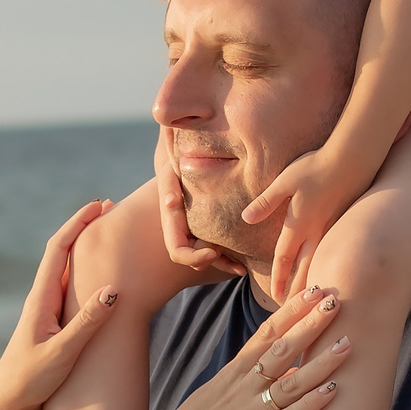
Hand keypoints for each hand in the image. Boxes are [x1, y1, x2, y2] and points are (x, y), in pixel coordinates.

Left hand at [0, 202, 119, 409]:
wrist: (7, 402)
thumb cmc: (30, 379)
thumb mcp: (62, 352)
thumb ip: (87, 322)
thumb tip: (112, 289)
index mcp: (41, 297)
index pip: (59, 248)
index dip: (78, 223)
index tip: (99, 205)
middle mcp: (42, 297)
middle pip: (63, 251)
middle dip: (85, 227)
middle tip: (110, 209)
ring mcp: (47, 309)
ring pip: (67, 268)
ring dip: (86, 247)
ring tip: (109, 234)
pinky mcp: (52, 323)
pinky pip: (70, 287)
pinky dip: (86, 271)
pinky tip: (100, 275)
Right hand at [120, 287, 348, 409]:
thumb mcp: (212, 400)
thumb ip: (242, 385)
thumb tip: (275, 371)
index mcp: (229, 376)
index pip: (264, 335)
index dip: (290, 312)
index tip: (313, 292)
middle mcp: (238, 389)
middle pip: (280, 350)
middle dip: (310, 324)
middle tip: (337, 300)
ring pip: (289, 382)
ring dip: (320, 362)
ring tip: (347, 343)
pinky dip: (310, 404)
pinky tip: (333, 390)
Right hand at [153, 129, 230, 270]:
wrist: (188, 144)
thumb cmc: (179, 153)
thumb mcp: (171, 164)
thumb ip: (168, 181)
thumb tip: (170, 203)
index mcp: (171, 217)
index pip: (177, 250)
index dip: (193, 257)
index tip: (213, 251)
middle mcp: (181, 226)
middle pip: (191, 258)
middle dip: (210, 261)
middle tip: (232, 260)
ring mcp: (195, 225)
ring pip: (205, 256)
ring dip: (222, 262)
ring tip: (240, 264)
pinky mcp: (209, 221)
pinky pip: (216, 247)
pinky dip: (228, 257)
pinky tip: (242, 261)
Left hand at [239, 144, 375, 300]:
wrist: (354, 157)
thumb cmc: (316, 166)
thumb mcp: (284, 181)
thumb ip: (266, 202)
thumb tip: (246, 218)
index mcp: (299, 224)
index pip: (284, 258)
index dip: (278, 279)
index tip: (274, 297)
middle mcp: (316, 231)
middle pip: (305, 268)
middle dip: (297, 289)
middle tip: (293, 309)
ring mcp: (333, 228)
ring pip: (322, 262)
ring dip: (315, 281)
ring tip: (312, 299)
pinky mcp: (346, 222)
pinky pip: (335, 252)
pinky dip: (330, 266)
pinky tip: (332, 270)